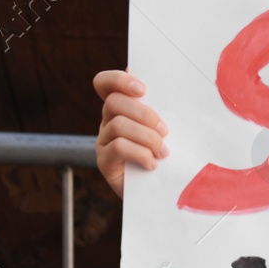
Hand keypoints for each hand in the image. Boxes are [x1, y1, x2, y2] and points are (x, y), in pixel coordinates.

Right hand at [94, 69, 167, 197]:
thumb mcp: (164, 126)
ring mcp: (103, 141)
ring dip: (146, 137)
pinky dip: (140, 154)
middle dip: (144, 114)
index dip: (118, 80)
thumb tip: (165, 82)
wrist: (159, 188)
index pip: (104, 83)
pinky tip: (152, 164)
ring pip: (118, 125)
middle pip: (114, 102)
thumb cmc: (165, 151)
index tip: (143, 90)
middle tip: (165, 131)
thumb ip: (161, 107)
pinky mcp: (104, 161)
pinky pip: (117, 147)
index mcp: (122, 106)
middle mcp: (107, 120)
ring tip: (163, 152)